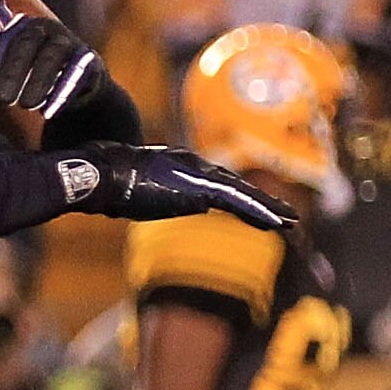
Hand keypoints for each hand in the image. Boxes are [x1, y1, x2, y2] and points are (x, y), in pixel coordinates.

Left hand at [0, 15, 100, 115]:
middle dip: (13, 72)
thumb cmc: (30, 77)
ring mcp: (70, 42)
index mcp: (20, 28)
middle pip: (27, 44)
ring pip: (54, 56)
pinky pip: (77, 73)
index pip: (2, 42)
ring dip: (38, 82)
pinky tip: (49, 112)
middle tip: (2, 100)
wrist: (75, 87)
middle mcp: (46, 29)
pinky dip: (62, 93)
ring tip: (26, 106)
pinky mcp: (90, 61)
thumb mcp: (7, 71)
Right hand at [66, 144, 286, 230]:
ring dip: (268, 209)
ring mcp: (198, 176)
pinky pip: (237, 202)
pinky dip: (257, 211)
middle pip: (236, 188)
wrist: (100, 174)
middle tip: (289, 216)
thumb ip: (155, 195)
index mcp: (179, 168)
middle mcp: (194, 167)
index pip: (216, 185)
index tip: (256, 210)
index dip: (239, 198)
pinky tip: (275, 222)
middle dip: (262, 203)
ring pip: (242, 194)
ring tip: (291, 221)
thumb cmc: (104, 182)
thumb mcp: (133, 192)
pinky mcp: (200, 188)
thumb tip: (168, 205)